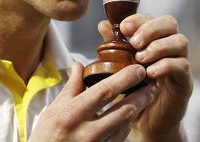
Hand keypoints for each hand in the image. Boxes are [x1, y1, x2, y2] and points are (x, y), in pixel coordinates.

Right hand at [28, 61, 159, 141]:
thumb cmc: (46, 137)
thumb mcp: (53, 110)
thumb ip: (71, 87)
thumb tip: (79, 65)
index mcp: (71, 115)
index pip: (104, 92)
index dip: (125, 79)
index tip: (138, 69)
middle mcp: (86, 133)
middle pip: (123, 110)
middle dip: (142, 96)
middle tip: (153, 83)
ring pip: (125, 125)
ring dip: (137, 110)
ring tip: (147, 95)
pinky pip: (120, 138)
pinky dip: (126, 124)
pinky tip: (130, 114)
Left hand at [98, 15, 192, 140]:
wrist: (146, 122)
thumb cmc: (134, 91)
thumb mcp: (120, 66)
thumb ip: (114, 46)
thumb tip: (103, 25)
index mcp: (155, 40)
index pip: (153, 18)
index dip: (139, 19)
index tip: (123, 27)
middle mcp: (170, 48)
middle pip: (170, 23)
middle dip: (150, 29)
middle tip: (134, 43)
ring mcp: (180, 63)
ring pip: (180, 41)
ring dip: (158, 46)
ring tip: (140, 59)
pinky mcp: (186, 82)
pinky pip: (183, 66)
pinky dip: (165, 65)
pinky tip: (149, 73)